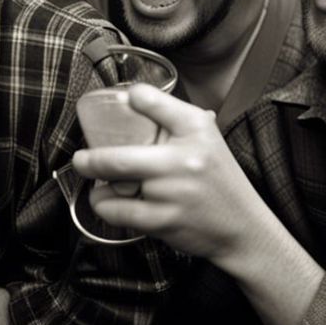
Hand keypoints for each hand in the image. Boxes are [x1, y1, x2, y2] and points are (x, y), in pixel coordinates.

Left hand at [74, 87, 268, 262]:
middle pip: (118, 157)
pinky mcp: (164, 220)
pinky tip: (109, 203)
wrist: (243, 227)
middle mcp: (185, 158)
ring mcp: (173, 191)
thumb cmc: (218, 181)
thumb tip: (134, 97)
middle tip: (81, 160)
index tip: (123, 99)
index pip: (155, 101)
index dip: (133, 97)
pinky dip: (106, 208)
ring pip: (114, 188)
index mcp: (197, 130)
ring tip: (102, 187)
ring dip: (99, 189)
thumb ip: (175, 119)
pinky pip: (119, 212)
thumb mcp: (207, 139)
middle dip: (89, 161)